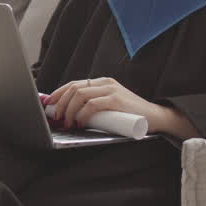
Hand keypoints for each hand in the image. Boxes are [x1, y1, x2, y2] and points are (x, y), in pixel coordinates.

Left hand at [45, 77, 196, 137]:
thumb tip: (71, 115)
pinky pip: (92, 104)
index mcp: (102, 82)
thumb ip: (95, 106)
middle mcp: (105, 83)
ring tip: (67, 123)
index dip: (59, 94)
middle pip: (74, 88)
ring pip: (80, 95)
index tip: (49, 105)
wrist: (155, 118)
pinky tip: (79, 121)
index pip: (74, 84)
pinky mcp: (116, 100)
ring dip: (69, 110)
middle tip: (57, 118)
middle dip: (60, 103)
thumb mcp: (109, 106)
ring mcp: (111, 90)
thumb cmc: (130, 115)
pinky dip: (81, 113)